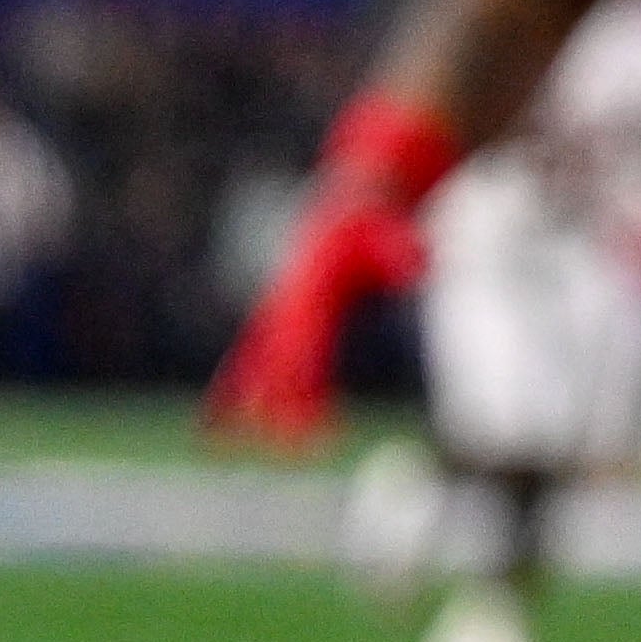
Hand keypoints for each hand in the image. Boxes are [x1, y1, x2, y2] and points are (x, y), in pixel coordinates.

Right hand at [211, 97, 458, 446]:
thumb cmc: (378, 213)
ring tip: (219, 446)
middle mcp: (287, 299)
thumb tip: (422, 264)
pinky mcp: (282, 312)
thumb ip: (400, 246)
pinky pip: (252, 353)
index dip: (307, 383)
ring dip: (240, 401)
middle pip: (278, 361)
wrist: (357, 190)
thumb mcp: (391, 225)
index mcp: (310, 284)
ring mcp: (280, 305)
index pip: (307, 345)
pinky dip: (236, 384)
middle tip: (288, 451)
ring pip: (254, 359)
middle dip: (282, 405)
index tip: (310, 424)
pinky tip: (218, 422)